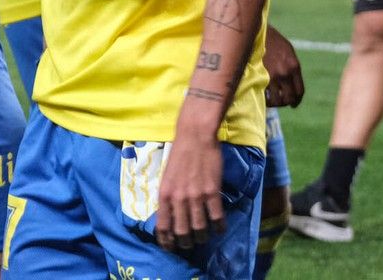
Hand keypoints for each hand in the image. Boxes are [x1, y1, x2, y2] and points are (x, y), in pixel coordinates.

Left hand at [156, 134, 224, 251]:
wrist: (195, 135)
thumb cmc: (179, 154)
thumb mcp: (166, 176)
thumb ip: (168, 196)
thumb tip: (171, 215)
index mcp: (163, 194)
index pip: (162, 226)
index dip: (166, 240)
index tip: (170, 246)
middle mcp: (178, 198)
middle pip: (182, 232)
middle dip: (186, 242)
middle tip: (189, 244)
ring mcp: (196, 196)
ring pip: (200, 228)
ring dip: (202, 236)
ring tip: (204, 237)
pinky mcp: (212, 192)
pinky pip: (217, 218)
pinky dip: (219, 227)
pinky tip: (219, 228)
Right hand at [262, 25, 304, 107]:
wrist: (256, 31)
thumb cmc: (272, 39)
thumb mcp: (287, 51)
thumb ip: (291, 66)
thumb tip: (290, 82)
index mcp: (294, 66)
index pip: (299, 91)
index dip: (297, 100)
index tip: (293, 104)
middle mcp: (285, 73)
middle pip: (289, 98)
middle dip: (286, 103)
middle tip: (282, 102)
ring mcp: (272, 76)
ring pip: (277, 100)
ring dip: (275, 103)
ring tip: (270, 101)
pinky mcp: (260, 76)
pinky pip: (264, 95)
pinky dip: (264, 99)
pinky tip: (262, 97)